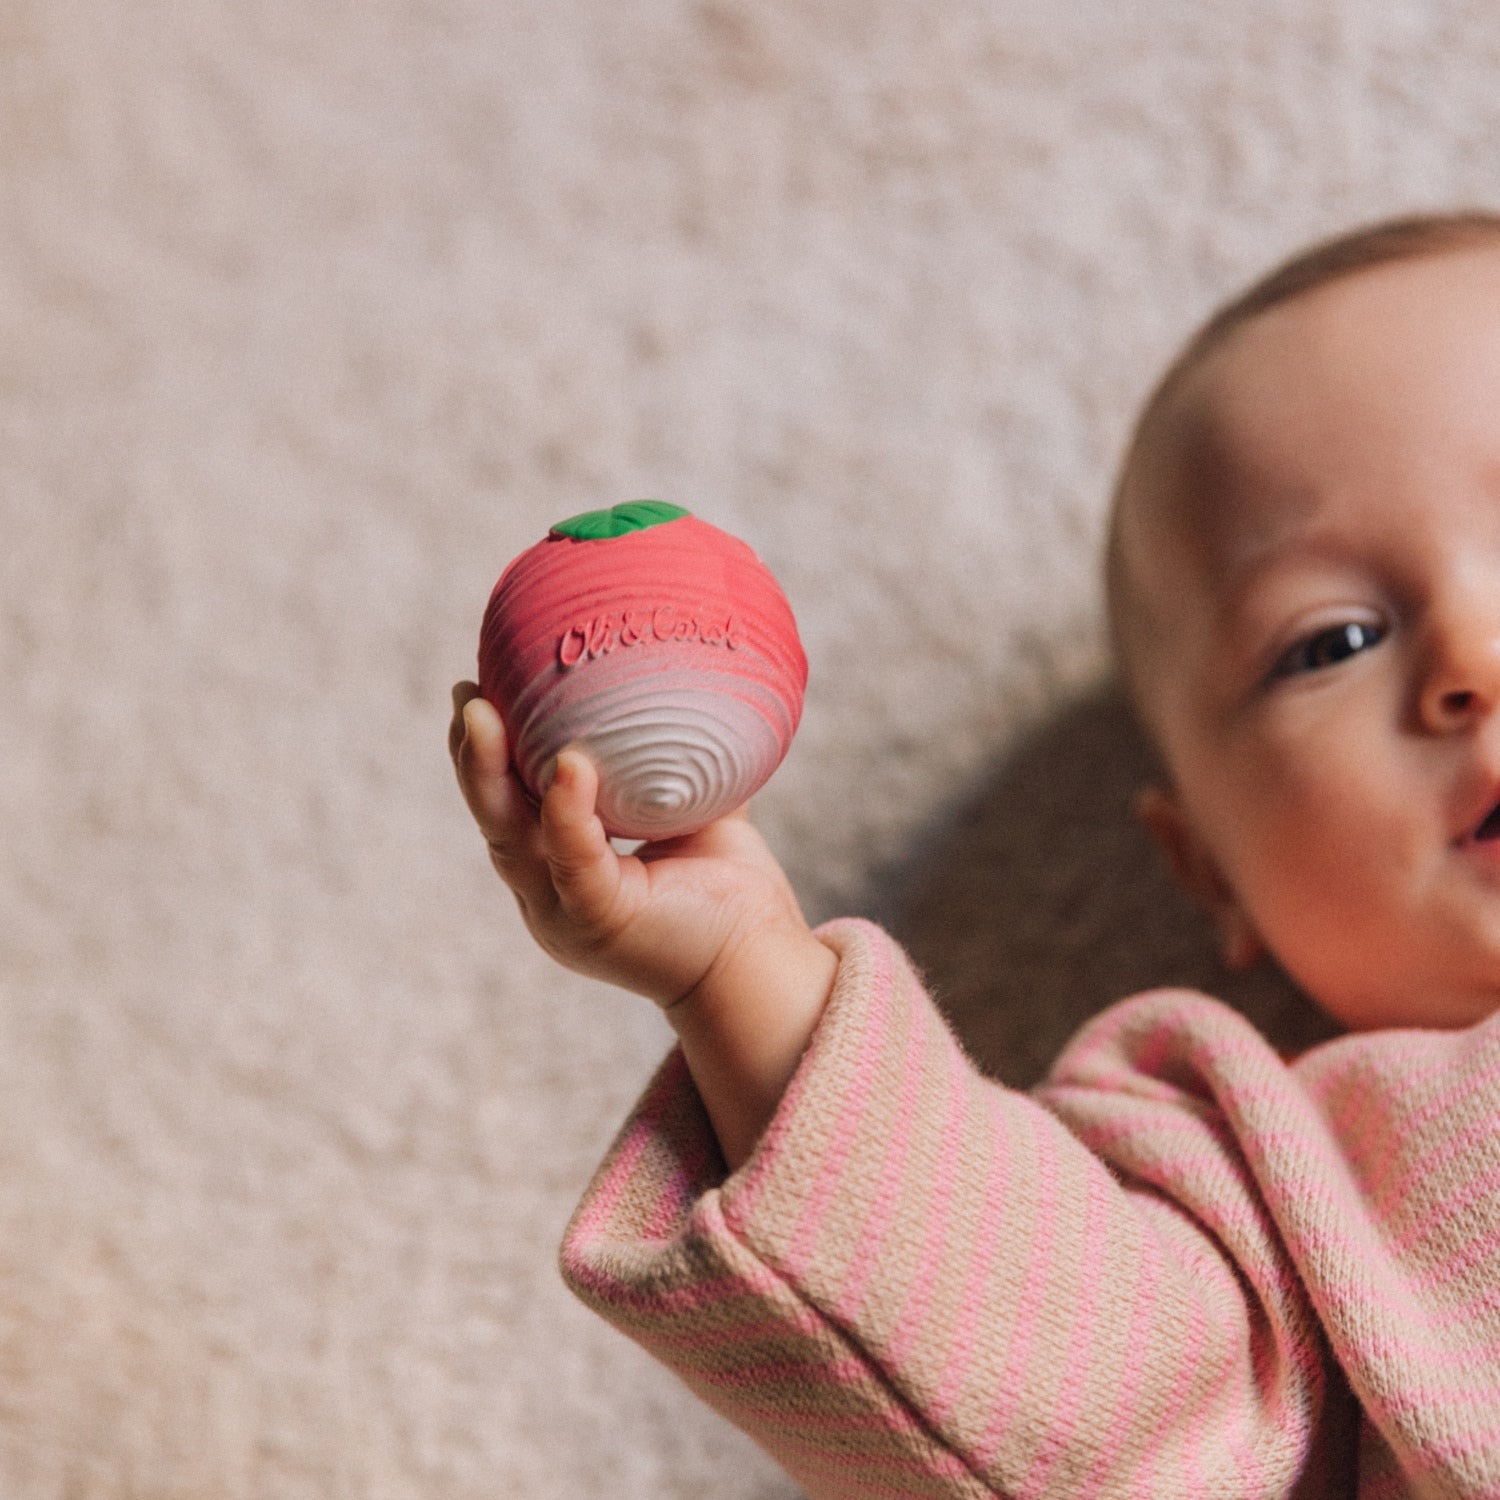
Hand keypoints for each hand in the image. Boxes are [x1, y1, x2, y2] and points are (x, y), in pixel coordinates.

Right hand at [448, 682, 816, 1009]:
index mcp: (561, 870)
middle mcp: (549, 894)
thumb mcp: (697, 815)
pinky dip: (566, 811)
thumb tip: (690, 684)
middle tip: (466, 693)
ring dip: (489, 774)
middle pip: (493, 819)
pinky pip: (574, 860)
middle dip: (470, 755)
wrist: (759, 964)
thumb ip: (679, 764)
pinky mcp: (600, 921)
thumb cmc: (728, 893)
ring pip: (510, 839)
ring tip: (483, 714)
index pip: (509, 806)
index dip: (486, 752)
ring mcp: (566, 913)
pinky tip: (568, 764)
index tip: (477, 692)